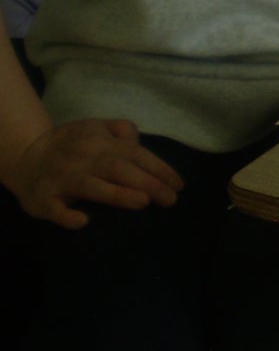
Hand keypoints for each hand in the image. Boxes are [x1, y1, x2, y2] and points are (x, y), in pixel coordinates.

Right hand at [7, 119, 182, 229]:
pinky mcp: (43, 199)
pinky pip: (54, 209)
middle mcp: (83, 158)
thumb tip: (139, 139)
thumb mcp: (95, 128)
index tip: (180, 185)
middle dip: (147, 182)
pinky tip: (84, 221)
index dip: (159, 168)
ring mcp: (62, 179)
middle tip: (171, 199)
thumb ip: (120, 132)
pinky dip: (67, 215)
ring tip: (143, 202)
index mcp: (99, 141)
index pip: (135, 153)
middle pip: (118, 168)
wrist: (26, 158)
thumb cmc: (72, 145)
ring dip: (117, 194)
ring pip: (91, 186)